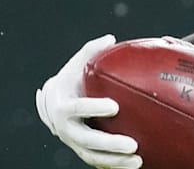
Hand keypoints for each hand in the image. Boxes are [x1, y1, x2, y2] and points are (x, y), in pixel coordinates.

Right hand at [35, 34, 142, 168]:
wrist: (55, 105)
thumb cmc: (72, 81)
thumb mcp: (76, 65)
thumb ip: (91, 51)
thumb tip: (110, 38)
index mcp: (63, 106)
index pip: (76, 108)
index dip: (93, 108)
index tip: (114, 106)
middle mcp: (67, 128)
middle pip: (86, 140)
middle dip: (109, 144)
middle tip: (133, 144)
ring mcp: (75, 143)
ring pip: (93, 156)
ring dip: (115, 161)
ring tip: (139, 160)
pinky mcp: (84, 152)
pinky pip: (99, 163)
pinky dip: (115, 167)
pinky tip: (136, 166)